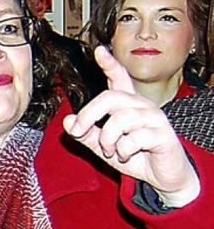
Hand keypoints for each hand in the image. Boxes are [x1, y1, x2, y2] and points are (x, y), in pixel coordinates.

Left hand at [62, 46, 198, 205]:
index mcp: (128, 105)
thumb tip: (66, 121)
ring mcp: (155, 119)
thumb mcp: (104, 147)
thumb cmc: (134, 157)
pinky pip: (135, 138)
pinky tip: (126, 156)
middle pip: (110, 97)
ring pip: (121, 119)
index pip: (119, 78)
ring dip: (107, 139)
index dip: (109, 64)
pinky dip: (123, 150)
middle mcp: (142, 106)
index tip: (99, 51)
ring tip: (111, 151)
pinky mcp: (163, 135)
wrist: (162, 177)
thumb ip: (86, 135)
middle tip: (78, 132)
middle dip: (88, 115)